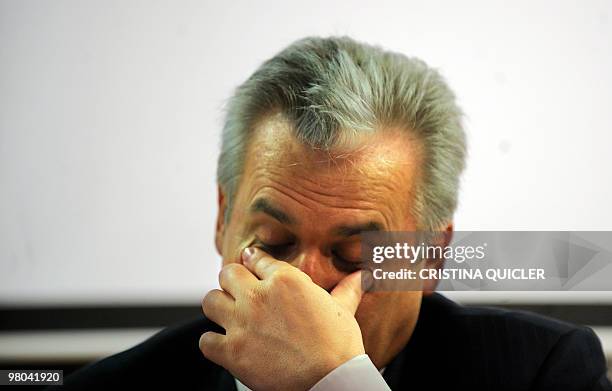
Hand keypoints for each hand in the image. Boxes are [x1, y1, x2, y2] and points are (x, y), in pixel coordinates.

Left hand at [199, 247, 365, 390]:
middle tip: (243, 294)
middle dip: (234, 282)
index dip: (255, 262)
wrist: (331, 382)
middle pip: (227, 274)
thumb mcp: (344, 309)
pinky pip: (206, 340)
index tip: (253, 266)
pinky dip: (214, 343)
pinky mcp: (232, 352)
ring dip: (220, 308)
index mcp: (285, 280)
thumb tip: (363, 275)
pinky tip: (228, 345)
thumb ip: (347, 289)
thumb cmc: (339, 345)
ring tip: (231, 316)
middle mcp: (259, 297)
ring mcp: (242, 324)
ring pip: (210, 301)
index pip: (256, 258)